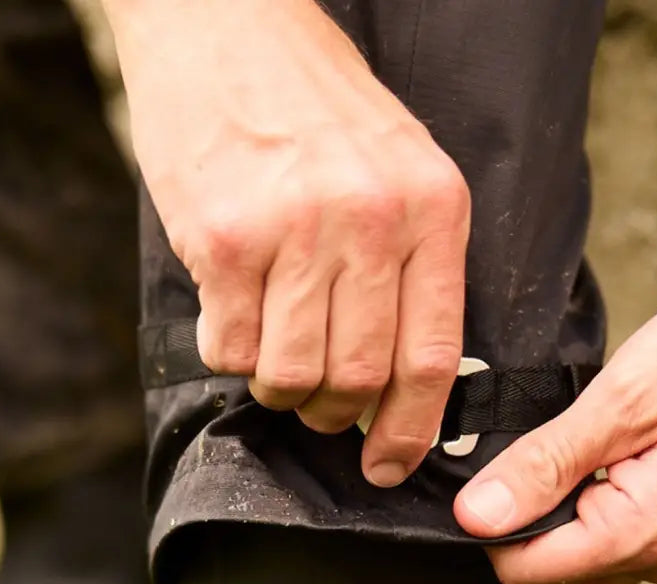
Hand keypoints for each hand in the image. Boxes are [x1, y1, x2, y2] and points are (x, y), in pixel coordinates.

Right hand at [105, 0, 469, 487]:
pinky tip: (231, 312)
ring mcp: (294, 230)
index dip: (410, 430)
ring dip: (278, 388)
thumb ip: (412, 269)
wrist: (224, 23)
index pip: (433, 358)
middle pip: (358, 378)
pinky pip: (230, 350)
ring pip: (291, 375)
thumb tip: (402, 382)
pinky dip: (228, 353)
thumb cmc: (313, 106)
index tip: (388, 466)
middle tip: (317, 404)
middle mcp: (371, 221)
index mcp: (432, 210)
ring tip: (272, 353)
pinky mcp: (223, 240)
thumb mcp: (400, 169)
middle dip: (334, 414)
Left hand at [454, 192, 656, 583]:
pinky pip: (625, 544)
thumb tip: (476, 516)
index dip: (493, 529)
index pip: (531, 571)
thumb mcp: (618, 401)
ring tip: (585, 451)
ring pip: (591, 563)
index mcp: (649, 532)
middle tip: (541, 456)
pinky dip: (600, 512)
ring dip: (568, 519)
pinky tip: (611, 460)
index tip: (490, 478)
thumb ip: (543, 465)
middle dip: (532, 527)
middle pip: (558, 575)